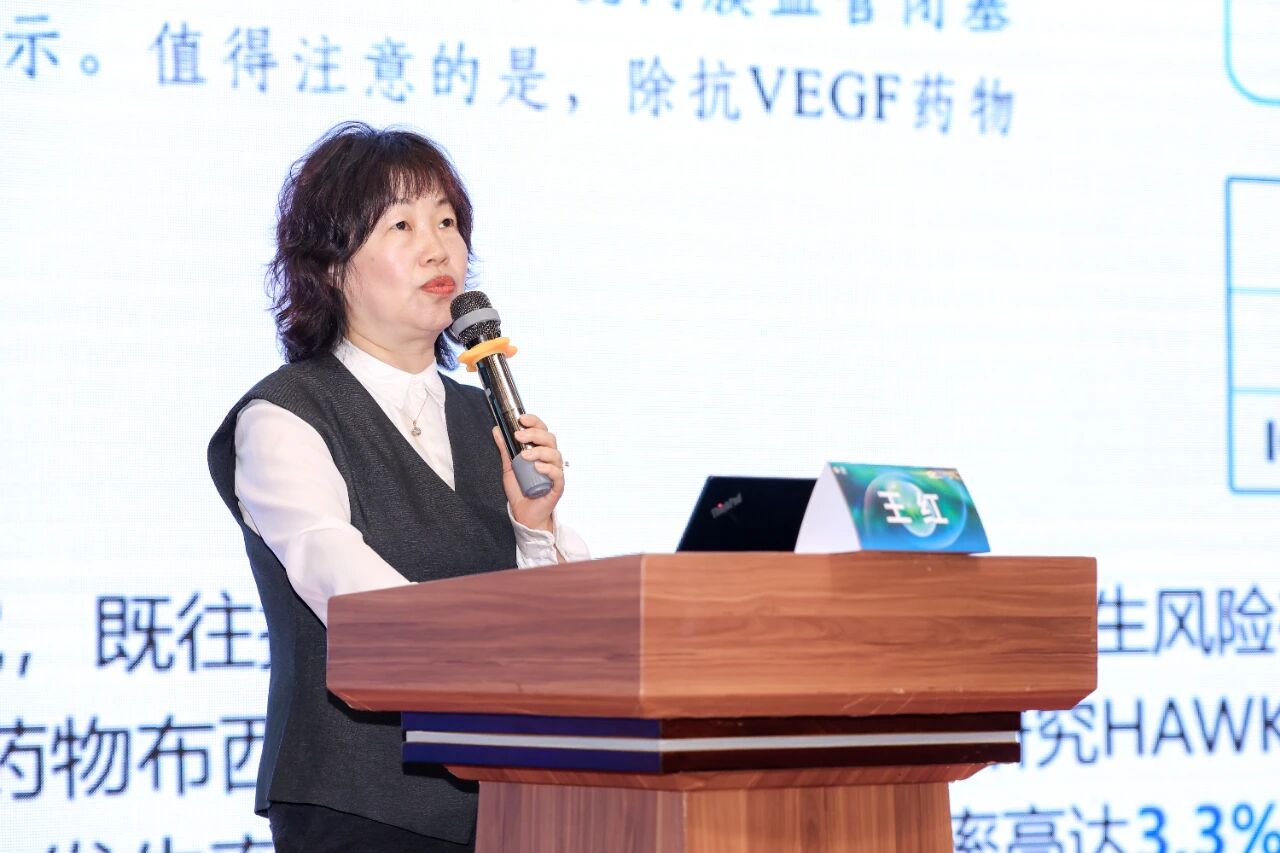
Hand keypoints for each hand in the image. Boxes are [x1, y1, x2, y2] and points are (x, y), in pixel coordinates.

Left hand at [492, 413, 564, 533]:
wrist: (524, 515)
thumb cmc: (520, 491)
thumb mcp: (509, 467)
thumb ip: (505, 449)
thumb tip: (496, 430)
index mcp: (540, 451)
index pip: (542, 431)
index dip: (534, 422)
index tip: (521, 419)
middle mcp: (550, 459)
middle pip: (550, 439)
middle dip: (534, 434)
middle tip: (518, 436)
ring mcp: (555, 472)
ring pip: (555, 454)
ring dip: (539, 451)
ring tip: (524, 456)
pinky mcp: (557, 486)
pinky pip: (558, 474)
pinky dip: (548, 468)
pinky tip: (537, 467)